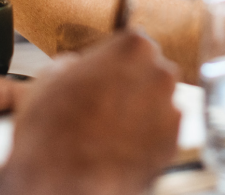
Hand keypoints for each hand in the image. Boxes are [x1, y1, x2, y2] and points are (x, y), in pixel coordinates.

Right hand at [0, 32, 179, 194]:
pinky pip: (161, 133)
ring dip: (140, 112)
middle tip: (104, 103)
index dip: (116, 61)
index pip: (134, 43)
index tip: (106, 72)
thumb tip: (78, 67)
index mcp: (133, 47)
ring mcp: (170, 110)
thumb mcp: (51, 76)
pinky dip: (146, 138)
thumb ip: (76, 63)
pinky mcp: (173, 145)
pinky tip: (119, 147)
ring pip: (157, 103)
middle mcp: (160, 74)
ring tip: (107, 130)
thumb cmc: (52, 130)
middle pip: (151, 71)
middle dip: (132, 84)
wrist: (61, 182)